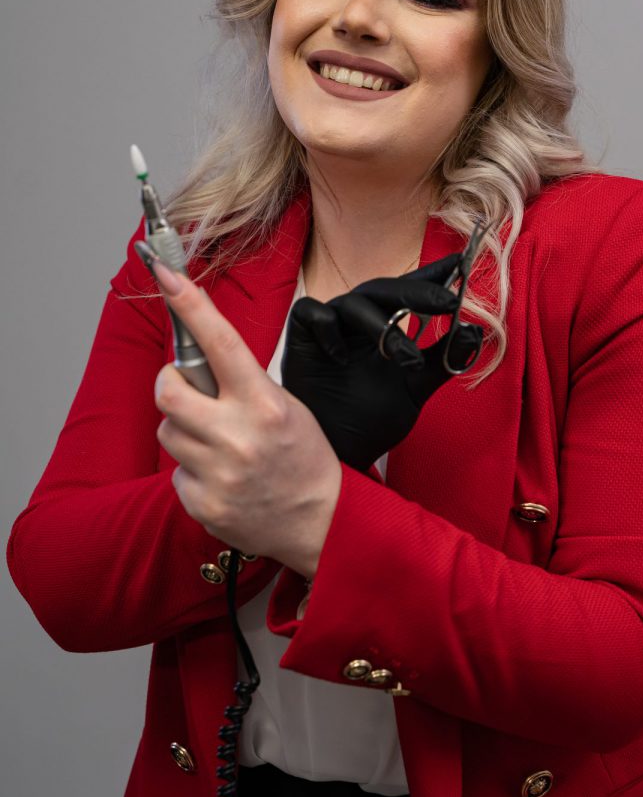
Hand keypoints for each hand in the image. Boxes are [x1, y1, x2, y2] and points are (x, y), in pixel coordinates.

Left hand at [150, 262, 340, 577]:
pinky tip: (223, 476)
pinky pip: (177, 471)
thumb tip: (199, 351)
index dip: (190, 305)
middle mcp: (239, 437)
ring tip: (219, 444)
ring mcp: (219, 473)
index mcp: (265, 404)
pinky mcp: (203, 503)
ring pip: (168, 431)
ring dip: (185, 430)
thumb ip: (243, 382)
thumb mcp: (287, 406)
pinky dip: (194, 469)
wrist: (322, 522)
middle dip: (172, 383)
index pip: (221, 342)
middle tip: (187, 388)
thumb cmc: (304, 457)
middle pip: (169, 391)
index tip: (166, 275)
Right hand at [282, 255, 482, 470]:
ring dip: (383, 326)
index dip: (434, 274)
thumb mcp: (417, 387)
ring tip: (405, 356)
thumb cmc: (372, 416)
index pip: (410, 290)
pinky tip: (342, 357)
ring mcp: (330, 324)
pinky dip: (329, 329)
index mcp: (386, 323)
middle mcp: (358, 318)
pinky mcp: (300, 334)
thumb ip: (444, 359)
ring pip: (354, 303)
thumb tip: (476, 331)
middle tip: (448, 302)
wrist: (338, 450)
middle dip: (418, 293)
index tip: (463, 262)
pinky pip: (313, 313)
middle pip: (385, 290)